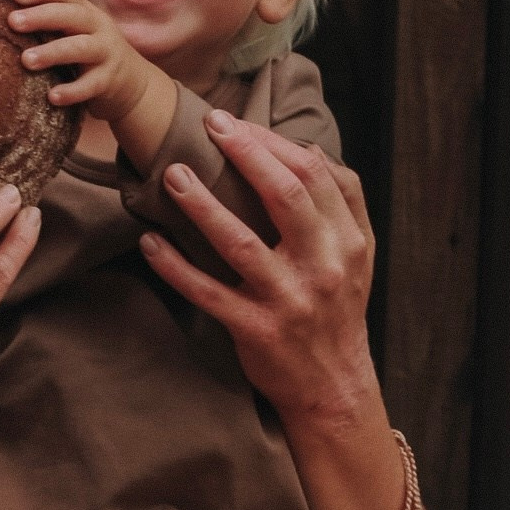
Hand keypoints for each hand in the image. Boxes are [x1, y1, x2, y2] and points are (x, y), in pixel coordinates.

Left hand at [5, 0, 175, 156]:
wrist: (133, 85)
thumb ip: (51, 24)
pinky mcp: (109, 81)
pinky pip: (90, 85)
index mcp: (86, 12)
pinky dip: (71, 91)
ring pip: (80, 48)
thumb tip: (5, 14)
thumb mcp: (76, 32)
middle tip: (13, 22)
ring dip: (52, 52)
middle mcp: (98, 27)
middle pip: (71, 15)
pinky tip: (51, 97)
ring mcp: (106, 53)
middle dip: (41, 16)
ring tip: (26, 60)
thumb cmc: (90, 55)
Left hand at [139, 111, 377, 422]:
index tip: (236, 122)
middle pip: (285, 196)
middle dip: (246, 153)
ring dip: (203, 205)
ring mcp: (289, 301)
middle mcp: (323, 267)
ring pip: (241, 243)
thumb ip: (344, 203)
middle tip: (210, 124)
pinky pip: (208, 293)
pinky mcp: (256, 331)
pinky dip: (176, 267)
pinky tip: (151, 241)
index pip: (314, 175)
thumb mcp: (358, 256)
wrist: (333, 387)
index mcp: (349, 242)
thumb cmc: (337, 311)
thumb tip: (310, 149)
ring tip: (174, 176)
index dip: (273, 142)